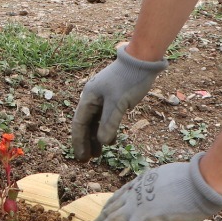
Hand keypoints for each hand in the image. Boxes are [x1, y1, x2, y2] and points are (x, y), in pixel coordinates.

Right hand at [70, 46, 167, 160]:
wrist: (142, 60)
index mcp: (88, 97)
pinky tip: (111, 140)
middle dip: (86, 142)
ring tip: (99, 154)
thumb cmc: (128, 80)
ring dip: (96, 137)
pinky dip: (106, 129)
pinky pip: (105, 117)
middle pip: (85, 124)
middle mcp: (92, 97)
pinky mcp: (113, 97)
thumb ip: (109, 123)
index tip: (82, 158)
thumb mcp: (119, 103)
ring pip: (95, 121)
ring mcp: (102, 97)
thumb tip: (102, 142)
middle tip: (88, 160)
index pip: (79, 123)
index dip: (79, 142)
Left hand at [86, 153, 221, 220]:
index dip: (106, 210)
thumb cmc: (195, 180)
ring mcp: (137, 208)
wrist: (201, 182)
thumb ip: (160, 189)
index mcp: (140, 183)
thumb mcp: (169, 179)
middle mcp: (134, 195)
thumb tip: (165, 199)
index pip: (116, 198)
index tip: (101, 218)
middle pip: (107, 212)